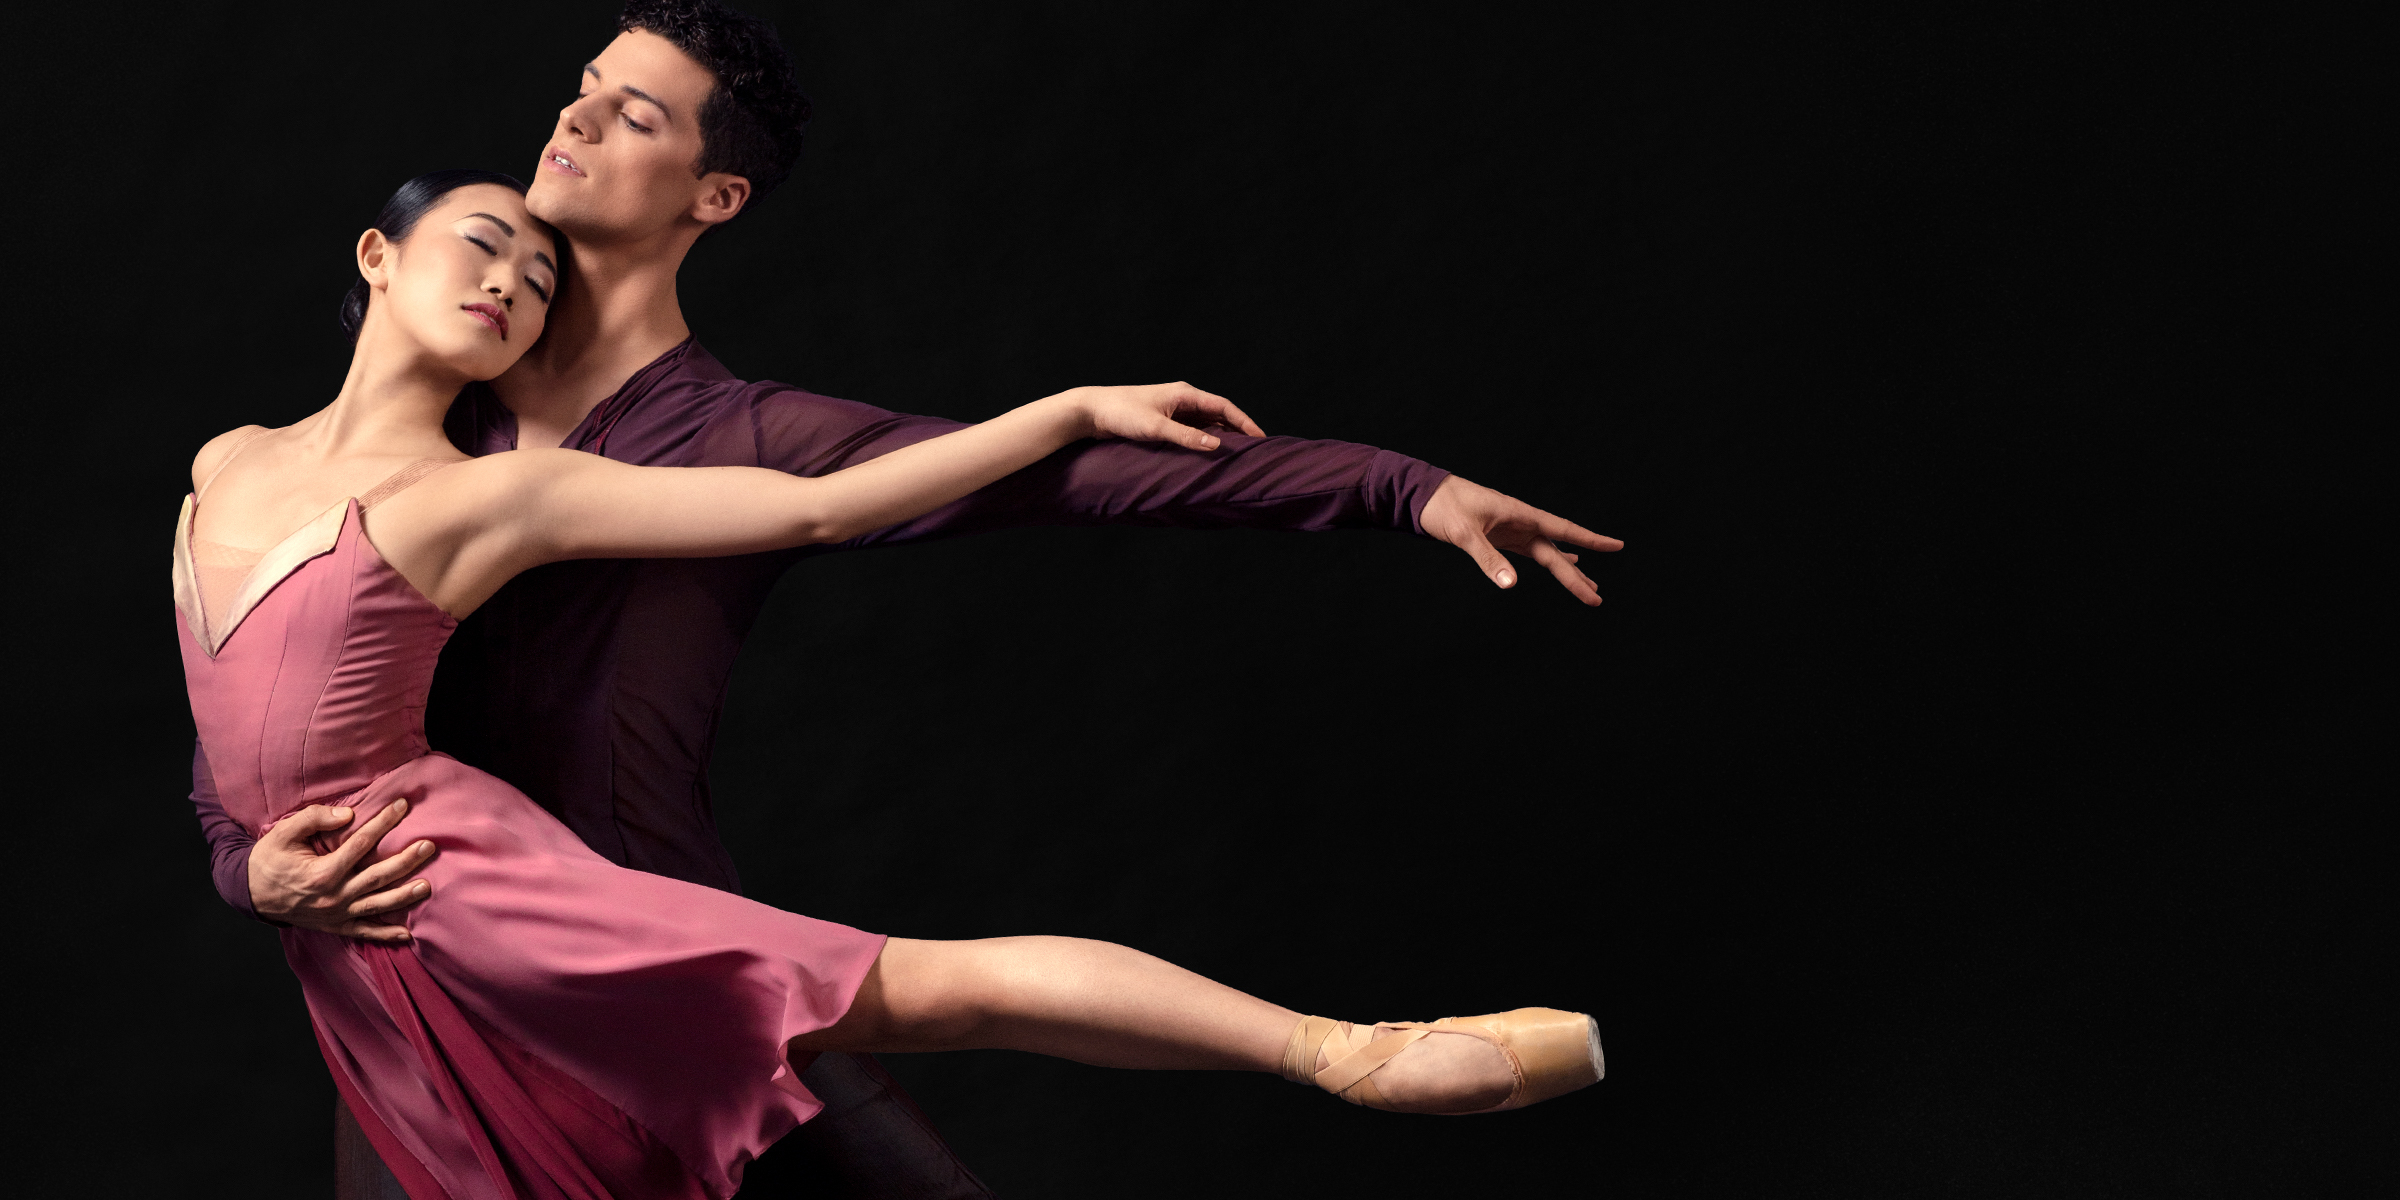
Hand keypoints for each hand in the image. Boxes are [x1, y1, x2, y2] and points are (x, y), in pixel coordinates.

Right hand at [247, 799, 436, 942]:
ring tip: (427, 886)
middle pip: (377, 877)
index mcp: (322, 872)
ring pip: (377, 906)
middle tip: (429, 846)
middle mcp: (333, 896)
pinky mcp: (335, 926)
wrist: (249, 893)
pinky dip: (386, 935)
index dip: (384, 822)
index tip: (403, 805)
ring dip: (404, 896)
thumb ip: (313, 819)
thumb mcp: (283, 833)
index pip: (361, 843)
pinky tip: (408, 934)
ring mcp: (336, 914)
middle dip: (405, 861)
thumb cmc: (269, 859)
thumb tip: (348, 816)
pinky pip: (364, 932)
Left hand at [1068, 382, 1264, 450]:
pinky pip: (1191, 429)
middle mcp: (1182, 398)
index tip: (1261, 438)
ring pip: (1205, 422)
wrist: (1091, 410)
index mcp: (1184, 393)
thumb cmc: (1121, 414)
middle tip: (1255, 449)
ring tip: (1236, 453)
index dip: (1245, 422)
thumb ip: (1186, 436)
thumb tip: (1216, 445)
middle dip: (1237, 430)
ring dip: (1221, 436)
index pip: (1224, 406)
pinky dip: (1203, 439)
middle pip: (1218, 414)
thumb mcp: (1155, 428)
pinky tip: (1208, 452)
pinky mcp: (1163, 419)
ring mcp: (1173, 409)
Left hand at [1417, 475, 1622, 605]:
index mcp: (1521, 515)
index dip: (1591, 539)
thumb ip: (1487, 557)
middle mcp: (1522, 523)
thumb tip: (1510, 585)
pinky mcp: (1501, 537)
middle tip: (1596, 598)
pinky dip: (1550, 558)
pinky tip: (1566, 561)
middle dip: (1576, 577)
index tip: (1617, 545)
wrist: (1424, 495)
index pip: (1563, 530)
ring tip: (1589, 588)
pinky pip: (1532, 551)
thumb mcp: (1465, 533)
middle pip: (1557, 553)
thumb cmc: (1445, 506)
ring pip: (1547, 554)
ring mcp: (1512, 530)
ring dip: (1567, 570)